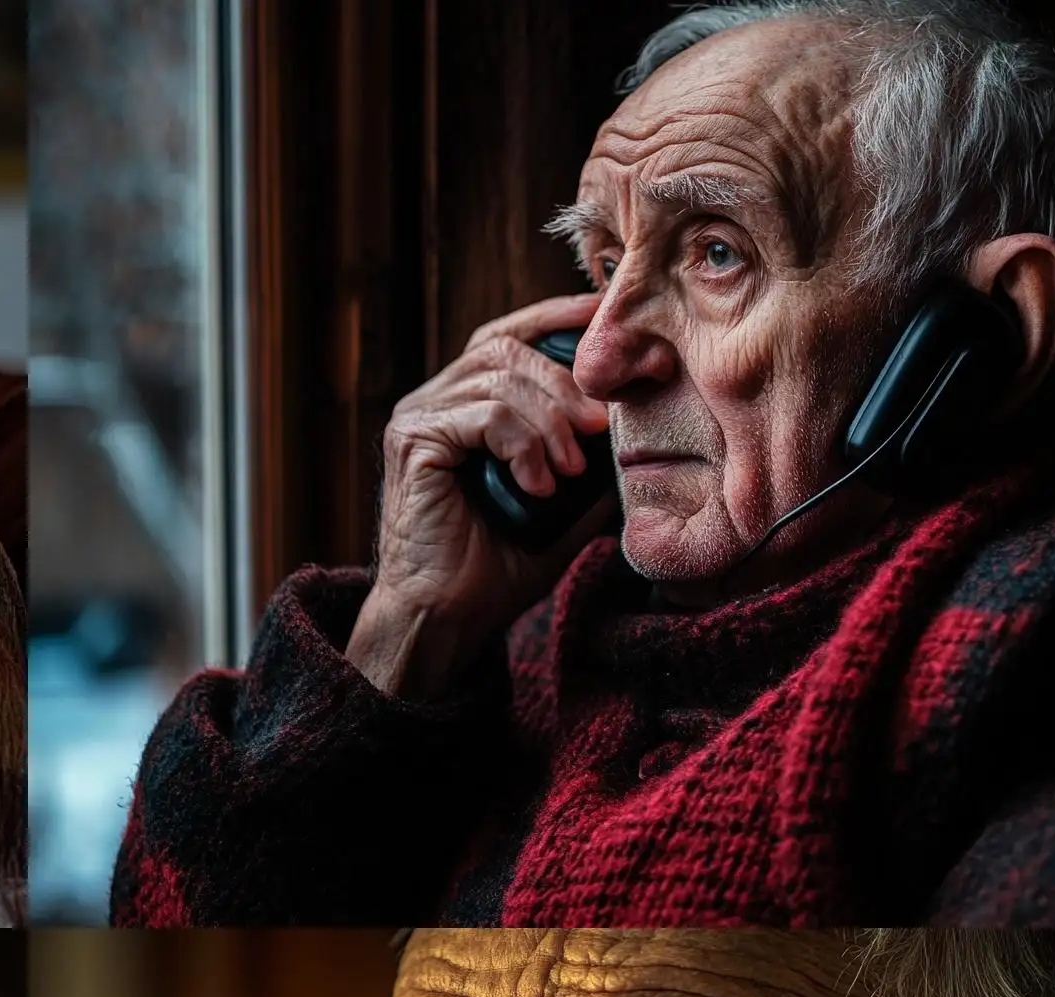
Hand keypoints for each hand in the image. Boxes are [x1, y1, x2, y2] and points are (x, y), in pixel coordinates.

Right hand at [347, 294, 610, 700]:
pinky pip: (483, 414)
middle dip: (567, 378)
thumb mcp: (563, 505)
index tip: (608, 324)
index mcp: (464, 404)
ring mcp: (417, 417)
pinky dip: (522, 445)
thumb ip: (591, 463)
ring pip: (499, 376)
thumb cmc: (495, 568)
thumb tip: (642, 429)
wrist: (446, 618)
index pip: (510, 336)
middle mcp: (434, 401)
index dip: (558, 321)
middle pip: (507, 346)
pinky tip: (537, 486)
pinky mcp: (412, 441)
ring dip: (550, 418)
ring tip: (571, 468)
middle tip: (603, 424)